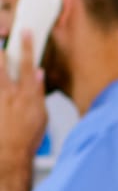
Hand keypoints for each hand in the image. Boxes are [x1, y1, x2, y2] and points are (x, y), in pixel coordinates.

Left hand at [0, 31, 46, 190]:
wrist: (8, 158)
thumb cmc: (25, 140)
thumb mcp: (41, 115)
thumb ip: (38, 92)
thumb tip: (37, 74)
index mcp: (26, 95)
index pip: (26, 64)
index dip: (26, 46)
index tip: (25, 33)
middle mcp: (8, 94)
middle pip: (1, 64)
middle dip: (0, 49)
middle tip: (0, 36)